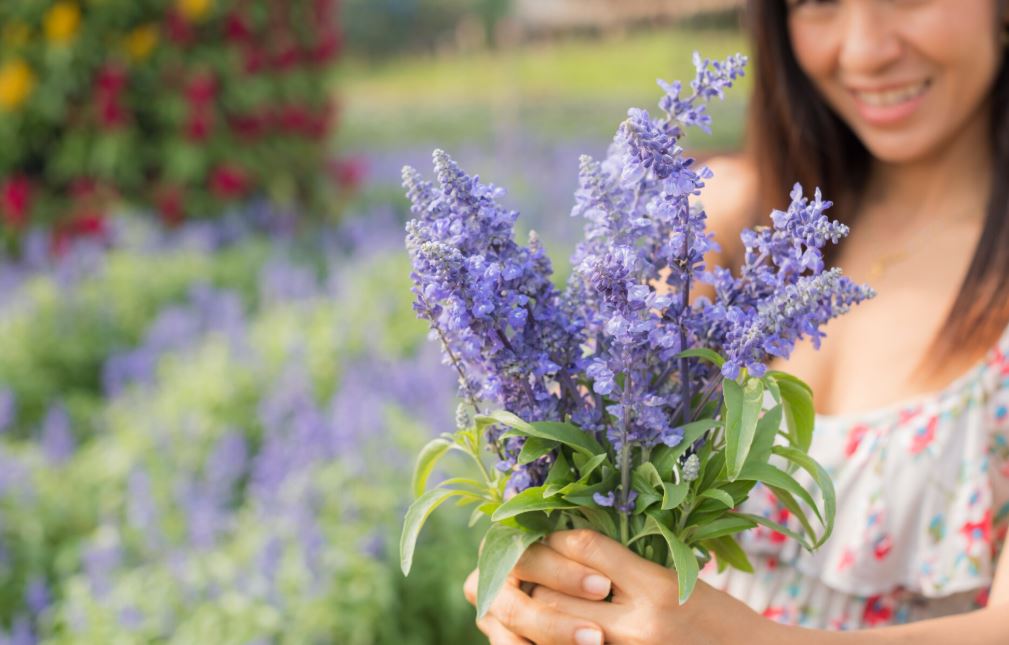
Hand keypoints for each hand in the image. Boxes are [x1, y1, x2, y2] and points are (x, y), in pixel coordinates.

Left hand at [465, 529, 771, 644]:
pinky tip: (549, 625)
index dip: (558, 536)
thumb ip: (629, 562)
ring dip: (539, 610)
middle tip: (524, 563)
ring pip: (557, 628)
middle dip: (536, 576)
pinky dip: (554, 636)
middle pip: (558, 593)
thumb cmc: (719, 615)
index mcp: (658, 586)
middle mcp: (640, 623)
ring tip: (532, 594)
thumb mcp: (680, 577)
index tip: (547, 530)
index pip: (587, 548)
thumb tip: (573, 542)